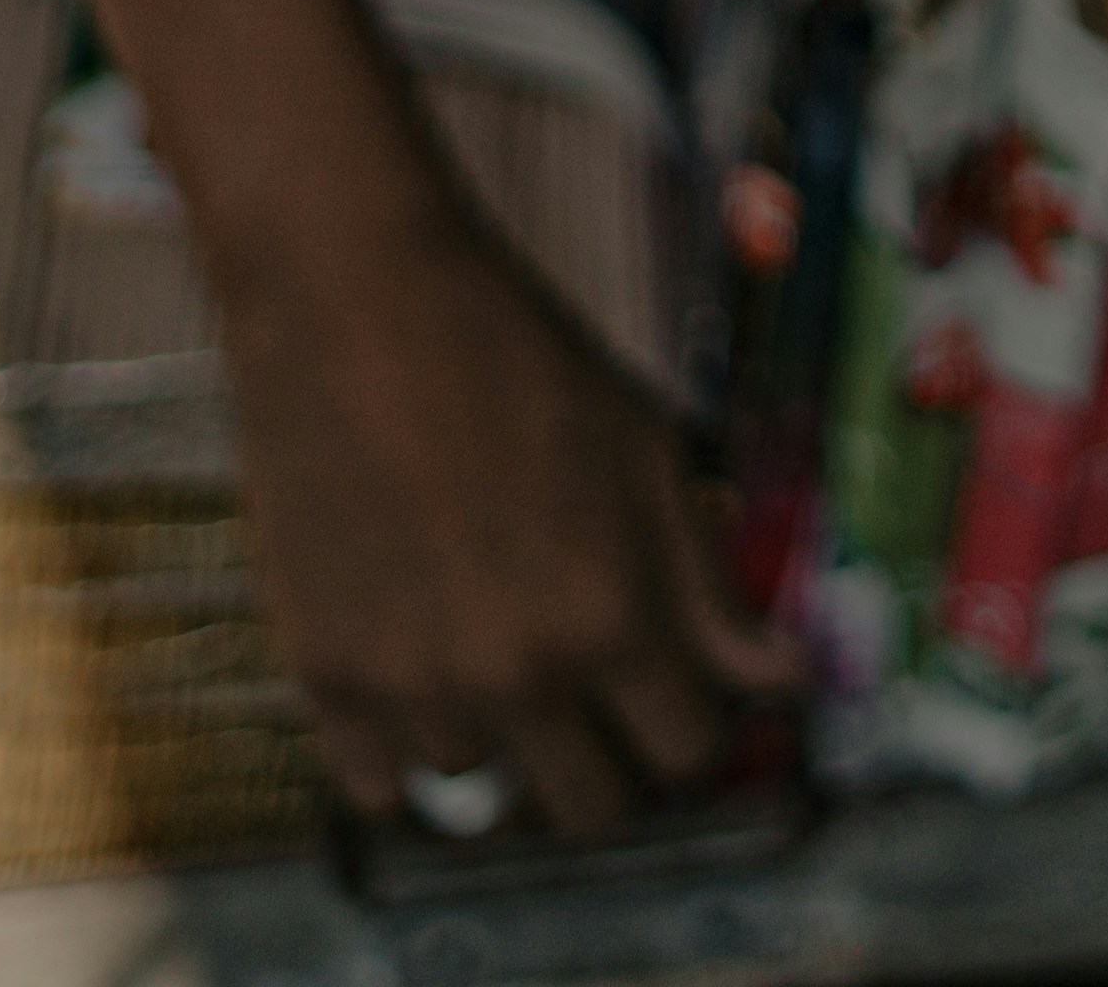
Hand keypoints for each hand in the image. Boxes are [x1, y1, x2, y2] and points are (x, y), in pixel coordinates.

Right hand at [209, 200, 797, 833]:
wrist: (359, 303)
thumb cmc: (520, 360)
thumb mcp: (649, 453)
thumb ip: (711, 582)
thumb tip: (785, 679)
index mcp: (614, 621)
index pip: (688, 752)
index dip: (696, 724)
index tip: (678, 692)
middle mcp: (519, 675)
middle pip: (591, 805)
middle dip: (612, 758)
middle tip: (595, 698)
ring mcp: (414, 685)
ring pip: (484, 785)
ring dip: (499, 735)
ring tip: (491, 643)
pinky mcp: (322, 674)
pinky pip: (378, 786)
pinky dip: (403, 754)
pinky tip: (421, 683)